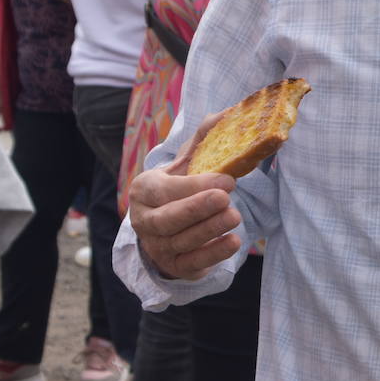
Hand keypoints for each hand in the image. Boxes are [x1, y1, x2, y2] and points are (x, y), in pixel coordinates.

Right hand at [129, 112, 241, 279]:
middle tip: (226, 200)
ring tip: (235, 217)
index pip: (166, 189)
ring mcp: (156, 246)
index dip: (196, 185)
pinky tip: (233, 242)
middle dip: (197, 209)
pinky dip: (213, 254)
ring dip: (209, 230)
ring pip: (181, 241)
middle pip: (167, 218)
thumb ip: (204, 138)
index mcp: (145, 189)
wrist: (168, 226)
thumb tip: (227, 114)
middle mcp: (144, 220)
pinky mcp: (173, 266)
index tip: (228, 180)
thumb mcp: (187, 161)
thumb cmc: (180, 186)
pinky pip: (192, 263)